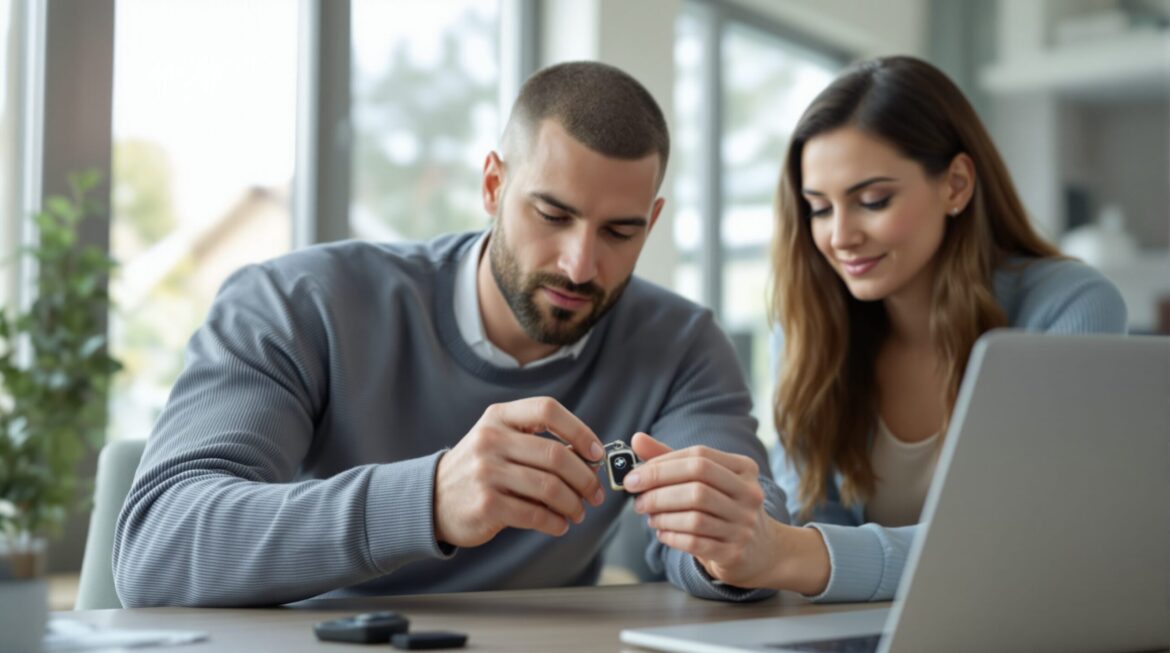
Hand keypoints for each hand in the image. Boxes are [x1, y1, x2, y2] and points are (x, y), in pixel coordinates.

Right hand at [433, 397, 605, 547]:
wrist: (433, 498)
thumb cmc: (480, 469)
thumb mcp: (501, 442)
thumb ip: (538, 444)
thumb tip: (590, 459)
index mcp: (499, 417)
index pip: (548, 410)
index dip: (580, 430)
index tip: (596, 452)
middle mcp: (491, 439)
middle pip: (556, 455)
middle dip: (585, 478)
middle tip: (595, 493)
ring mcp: (487, 472)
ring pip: (550, 488)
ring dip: (573, 504)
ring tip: (578, 512)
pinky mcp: (486, 504)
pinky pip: (535, 514)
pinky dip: (555, 523)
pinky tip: (559, 524)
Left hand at [624, 432, 780, 587]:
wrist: (760, 549)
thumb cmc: (724, 506)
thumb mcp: (705, 479)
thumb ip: (671, 459)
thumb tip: (637, 439)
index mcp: (743, 468)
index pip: (698, 457)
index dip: (662, 465)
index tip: (635, 475)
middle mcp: (749, 494)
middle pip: (697, 486)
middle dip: (659, 491)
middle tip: (638, 499)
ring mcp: (744, 525)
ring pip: (694, 517)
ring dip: (663, 516)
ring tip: (649, 516)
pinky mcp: (734, 552)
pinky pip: (695, 543)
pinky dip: (672, 536)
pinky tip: (662, 533)